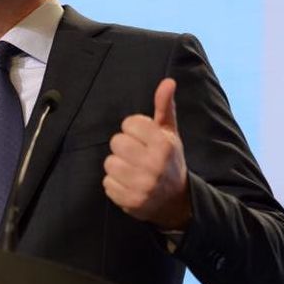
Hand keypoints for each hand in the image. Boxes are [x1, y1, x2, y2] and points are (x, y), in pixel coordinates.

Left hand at [102, 78, 190, 229]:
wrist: (176, 202)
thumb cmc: (169, 160)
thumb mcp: (170, 133)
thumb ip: (165, 107)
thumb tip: (168, 81)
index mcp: (164, 145)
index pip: (130, 123)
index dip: (133, 129)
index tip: (143, 138)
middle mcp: (154, 165)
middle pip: (116, 142)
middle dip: (124, 147)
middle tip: (136, 155)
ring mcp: (142, 186)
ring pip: (109, 163)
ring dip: (118, 166)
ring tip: (132, 170)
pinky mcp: (130, 202)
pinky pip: (107, 183)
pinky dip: (115, 184)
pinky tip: (128, 184)